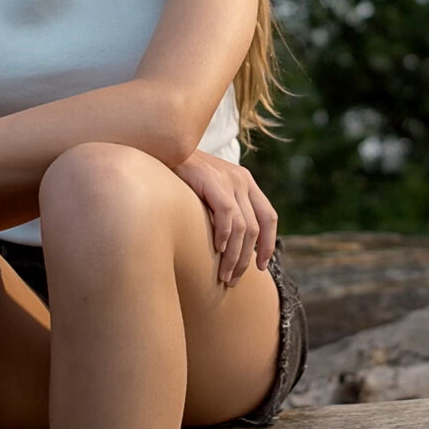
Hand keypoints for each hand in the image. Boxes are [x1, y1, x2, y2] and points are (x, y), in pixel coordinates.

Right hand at [172, 149, 276, 287]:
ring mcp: (227, 178)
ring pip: (243, 226)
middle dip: (246, 259)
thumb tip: (229, 245)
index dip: (269, 244)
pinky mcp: (210, 178)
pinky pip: (226, 213)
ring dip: (234, 255)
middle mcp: (241, 179)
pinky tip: (217, 249)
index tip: (261, 267)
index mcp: (246, 182)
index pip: (268, 216)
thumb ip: (222, 209)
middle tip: (232, 279)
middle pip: (255, 228)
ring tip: (223, 274)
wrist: (160, 149)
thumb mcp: (209, 190)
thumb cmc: (180, 177)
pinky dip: (224, 234)